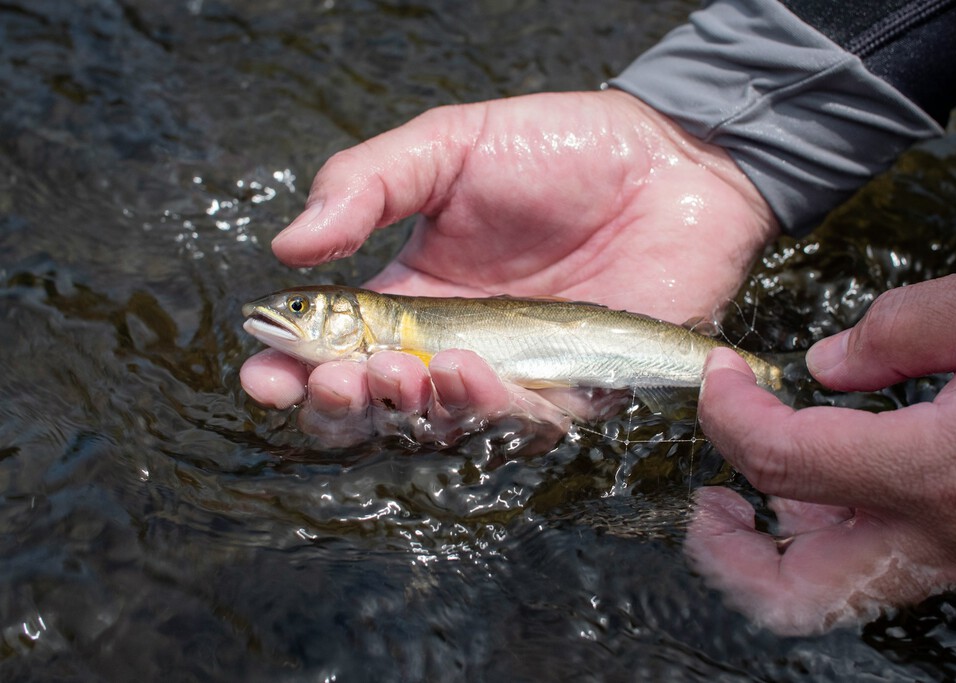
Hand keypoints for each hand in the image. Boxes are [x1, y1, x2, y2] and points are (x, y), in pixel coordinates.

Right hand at [240, 89, 777, 445]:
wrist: (668, 160)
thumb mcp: (448, 146)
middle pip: (381, 406)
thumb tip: (288, 248)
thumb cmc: (559, 147)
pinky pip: (524, 424)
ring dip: (412, 408)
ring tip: (398, 371)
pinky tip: (463, 372)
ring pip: (445, 424)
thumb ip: (367, 186)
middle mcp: (454, 346)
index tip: (262, 371)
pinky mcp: (574, 391)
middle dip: (343, 406)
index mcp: (414, 296)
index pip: (340, 350)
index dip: (295, 370)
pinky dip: (488, 409)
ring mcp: (514, 373)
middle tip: (331, 381)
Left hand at [691, 263, 955, 634]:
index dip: (724, 415)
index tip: (717, 373)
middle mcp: (949, 536)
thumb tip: (826, 365)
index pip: (779, 460)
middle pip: (794, 592)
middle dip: (727, 553)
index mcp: (941, 470)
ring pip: (844, 591)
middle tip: (708, 498)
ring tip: (758, 491)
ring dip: (782, 551)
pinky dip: (845, 535)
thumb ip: (907, 329)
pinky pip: (897, 566)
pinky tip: (844, 483)